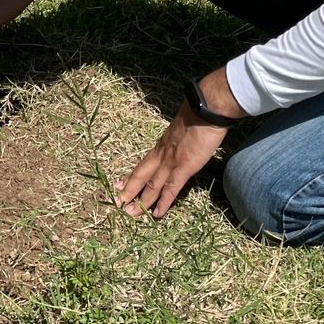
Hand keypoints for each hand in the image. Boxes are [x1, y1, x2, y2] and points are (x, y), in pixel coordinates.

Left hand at [114, 70, 242, 217]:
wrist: (206, 109)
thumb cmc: (199, 115)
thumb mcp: (182, 127)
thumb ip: (178, 138)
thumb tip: (182, 142)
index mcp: (161, 145)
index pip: (142, 165)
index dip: (131, 176)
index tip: (119, 185)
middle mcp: (161, 154)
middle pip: (140, 176)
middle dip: (129, 191)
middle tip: (117, 204)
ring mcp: (171, 162)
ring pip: (151, 185)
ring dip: (141, 201)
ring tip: (131, 214)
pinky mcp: (183, 167)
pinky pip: (170, 189)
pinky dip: (163, 202)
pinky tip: (156, 214)